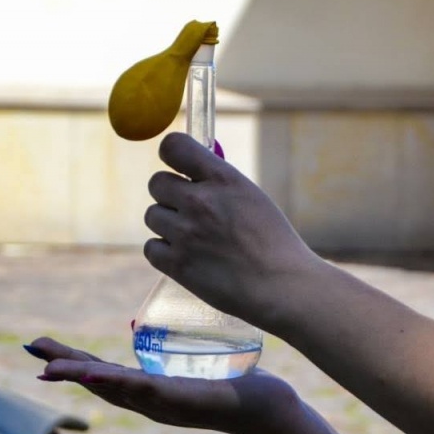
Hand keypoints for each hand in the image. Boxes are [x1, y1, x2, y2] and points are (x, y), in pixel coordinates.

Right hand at [24, 336, 299, 433]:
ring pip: (115, 389)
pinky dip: (118, 384)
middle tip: (34, 354)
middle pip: (98, 384)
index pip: (103, 374)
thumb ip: (166, 350)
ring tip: (52, 368)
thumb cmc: (236, 385)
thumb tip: (136, 325)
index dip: (72, 363)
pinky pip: (144, 390)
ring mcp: (164, 404)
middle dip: (65, 368)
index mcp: (150, 392)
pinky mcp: (182, 400)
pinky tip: (97, 376)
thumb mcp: (192, 364)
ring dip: (82, 377)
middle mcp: (151, 402)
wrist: (268, 409)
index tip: (42, 351)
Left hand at [147, 133, 322, 330]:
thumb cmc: (272, 243)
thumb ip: (219, 182)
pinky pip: (151, 247)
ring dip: (168, 224)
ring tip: (195, 238)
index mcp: (223, 179)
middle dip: (169, 194)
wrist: (281, 286)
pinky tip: (187, 256)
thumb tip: (190, 172)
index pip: (174, 146)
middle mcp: (200, 201)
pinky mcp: (178, 264)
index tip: (178, 168)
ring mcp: (186, 233)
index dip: (171, 154)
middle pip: (156, 183)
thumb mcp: (251, 197)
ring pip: (152, 216)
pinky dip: (164, 252)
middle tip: (189, 210)